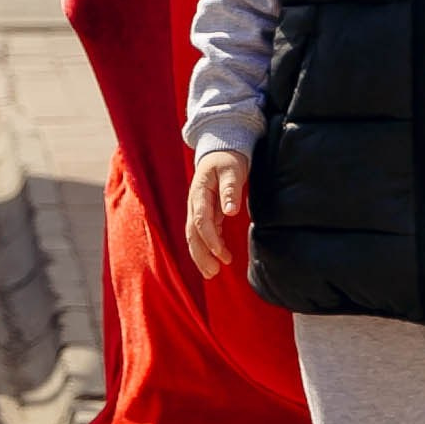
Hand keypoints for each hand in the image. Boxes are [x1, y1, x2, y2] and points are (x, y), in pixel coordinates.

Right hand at [185, 152, 248, 279]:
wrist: (220, 150)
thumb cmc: (228, 159)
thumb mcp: (232, 169)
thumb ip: (230, 189)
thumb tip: (231, 211)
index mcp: (199, 193)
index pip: (200, 221)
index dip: (210, 240)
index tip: (222, 255)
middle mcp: (194, 204)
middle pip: (192, 234)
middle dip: (201, 255)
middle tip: (213, 273)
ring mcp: (197, 209)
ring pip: (194, 236)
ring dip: (201, 255)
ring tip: (212, 273)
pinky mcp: (204, 213)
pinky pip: (202, 233)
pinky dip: (208, 248)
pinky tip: (218, 259)